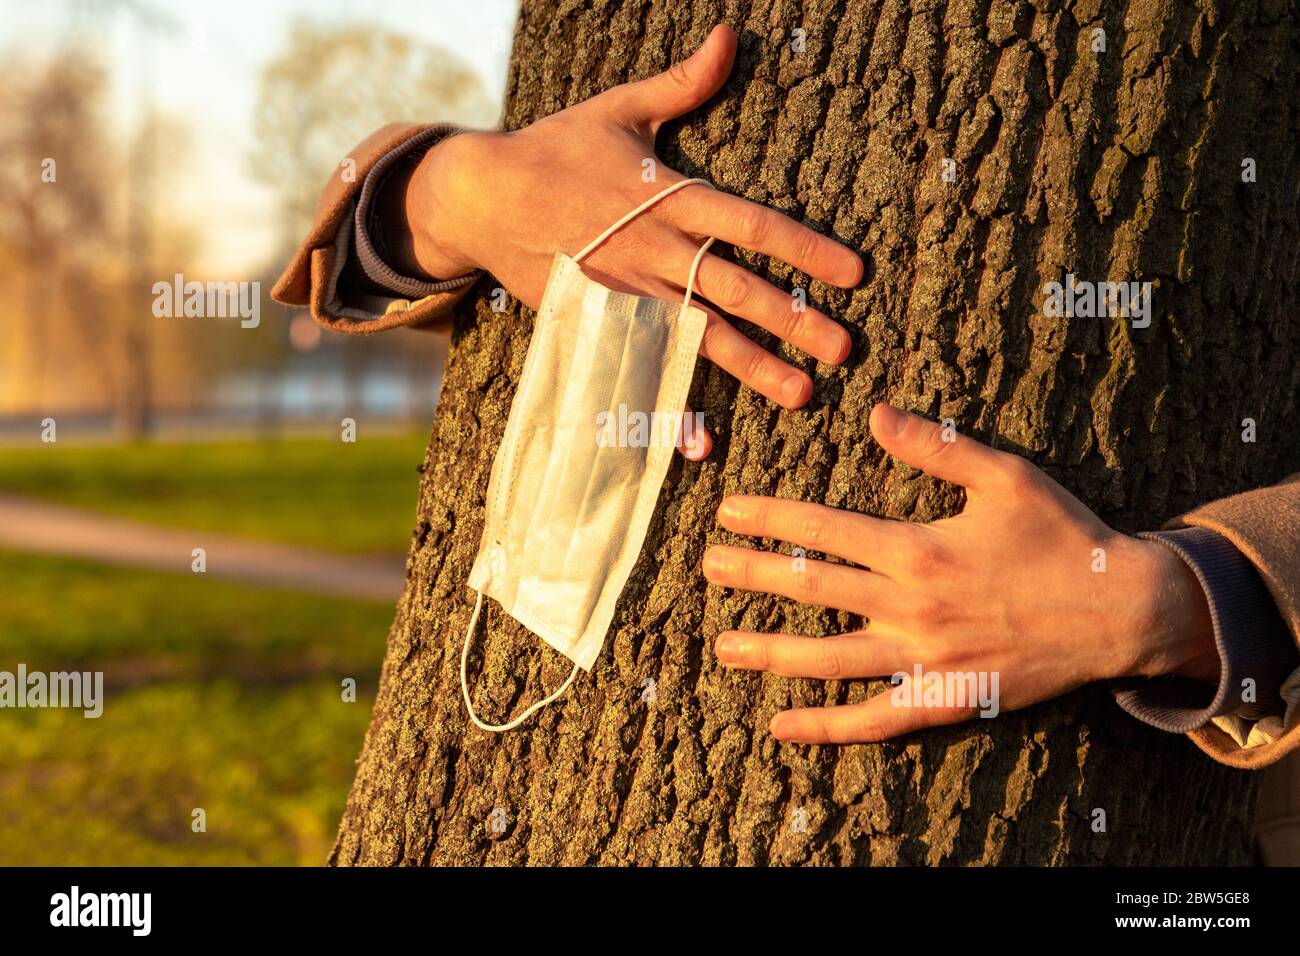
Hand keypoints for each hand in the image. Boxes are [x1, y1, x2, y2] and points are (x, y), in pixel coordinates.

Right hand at [391, 24, 862, 459]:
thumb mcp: (622, 109)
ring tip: (801, 393)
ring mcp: (629, 293)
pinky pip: (642, 367)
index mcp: (670, 198)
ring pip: (701, 335)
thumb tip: (733, 35)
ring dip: (754, 367)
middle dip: (794, 320)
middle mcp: (656, 251)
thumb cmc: (557, 147)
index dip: (807, 250)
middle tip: (844, 349)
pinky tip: (703, 442)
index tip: (853, 274)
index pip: (754, 226)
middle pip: (738, 290)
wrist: (482, 197)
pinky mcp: (600, 322)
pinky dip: (669, 407)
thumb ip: (685, 82)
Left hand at [701, 403, 1219, 743]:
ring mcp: (925, 658)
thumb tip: (876, 415)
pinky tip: (783, 727)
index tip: (728, 511)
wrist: (1122, 612)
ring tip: (723, 647)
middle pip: (813, 590)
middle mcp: (911, 607)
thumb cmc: (1064, 538)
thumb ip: (938, 447)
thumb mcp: (1007, 476)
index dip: (771, 518)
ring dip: (771, 652)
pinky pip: (874, 720)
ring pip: (829, 659)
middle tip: (708, 566)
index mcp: (919, 549)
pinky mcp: (944, 697)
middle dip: (753, 575)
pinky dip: (827, 727)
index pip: (824, 531)